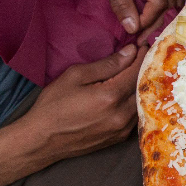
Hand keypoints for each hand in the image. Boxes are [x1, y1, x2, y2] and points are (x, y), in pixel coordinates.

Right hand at [21, 43, 146, 160]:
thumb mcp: (75, 76)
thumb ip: (107, 64)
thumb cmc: (53, 105)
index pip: (137, 71)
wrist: (42, 140)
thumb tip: (131, 52)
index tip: (143, 46)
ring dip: (141, 86)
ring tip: (134, 73)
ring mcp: (123, 129)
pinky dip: (135, 102)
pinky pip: (136, 115)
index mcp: (111, 96)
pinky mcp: (120, 137)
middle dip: (143, 69)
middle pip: (143, 87)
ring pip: (142, 102)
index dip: (142, 56)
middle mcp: (122, 114)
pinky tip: (127, 93)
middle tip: (140, 57)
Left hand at [92, 0, 180, 35]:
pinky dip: (163, 2)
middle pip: (168, 2)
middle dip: (154, 20)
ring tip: (145, 26)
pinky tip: (151, 11)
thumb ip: (120, 4)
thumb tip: (132, 28)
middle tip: (140, 35)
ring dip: (160, 13)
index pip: (157, 3)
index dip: (147, 21)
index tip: (133, 31)